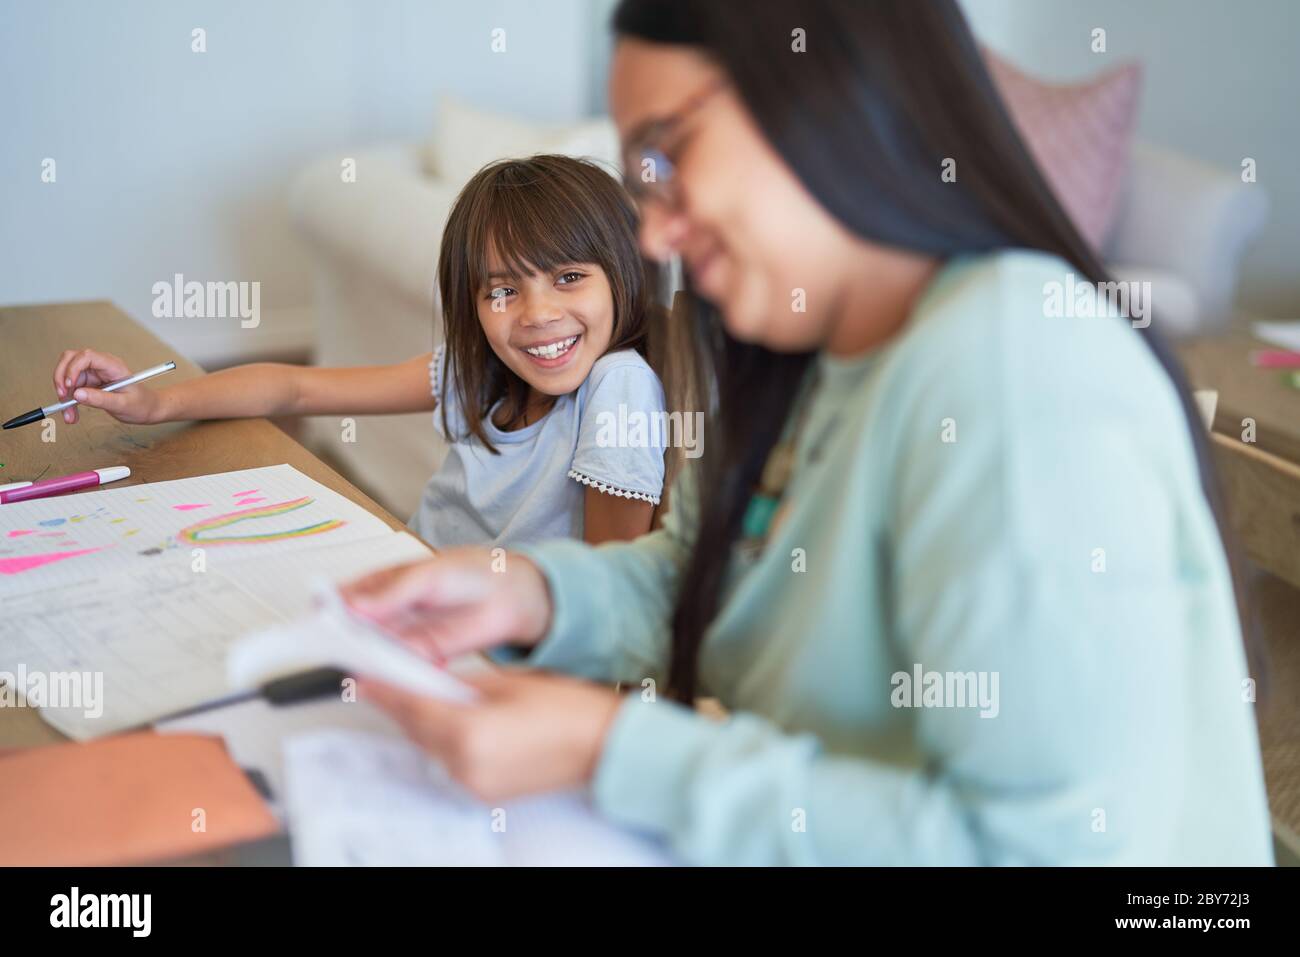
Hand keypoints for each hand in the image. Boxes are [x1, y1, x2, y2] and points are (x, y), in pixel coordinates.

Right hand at [52, 348, 160, 424]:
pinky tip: (72, 415)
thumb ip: (101, 399)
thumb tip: (77, 394)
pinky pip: (72, 389)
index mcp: (113, 366)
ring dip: (64, 395)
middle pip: (70, 361)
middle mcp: (101, 366)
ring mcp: (94, 374)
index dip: (73, 368)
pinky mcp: (89, 384)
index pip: (86, 356)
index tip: (69, 386)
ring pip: (68, 377)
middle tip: (62, 397)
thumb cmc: (142, 404)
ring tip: (70, 415)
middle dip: (61, 378)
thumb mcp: (123, 404)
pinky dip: (69, 402)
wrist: (149, 409)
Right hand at [339, 547, 552, 659]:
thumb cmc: (471, 573)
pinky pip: (401, 668)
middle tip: (327, 653)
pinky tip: (386, 678)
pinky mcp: (423, 657)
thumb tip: (354, 606)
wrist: (513, 595)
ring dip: (363, 662)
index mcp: (383, 584)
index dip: (323, 613)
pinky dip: (393, 675)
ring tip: (353, 668)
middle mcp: (388, 612)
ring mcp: (404, 635)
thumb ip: (393, 594)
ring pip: (375, 652)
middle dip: (339, 643)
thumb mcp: (429, 575)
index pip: (343, 599)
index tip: (309, 626)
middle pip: (353, 631)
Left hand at [359, 670, 622, 801]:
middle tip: (389, 678)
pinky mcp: (483, 792)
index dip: (384, 689)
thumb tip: (427, 680)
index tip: (364, 677)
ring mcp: (474, 784)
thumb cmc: (567, 710)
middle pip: (416, 729)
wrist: (602, 744)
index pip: (412, 707)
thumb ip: (460, 683)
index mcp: (470, 733)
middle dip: (403, 703)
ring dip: (426, 722)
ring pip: (431, 745)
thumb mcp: (507, 681)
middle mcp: (466, 765)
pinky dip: (447, 739)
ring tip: (430, 695)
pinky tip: (457, 720)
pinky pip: (451, 760)